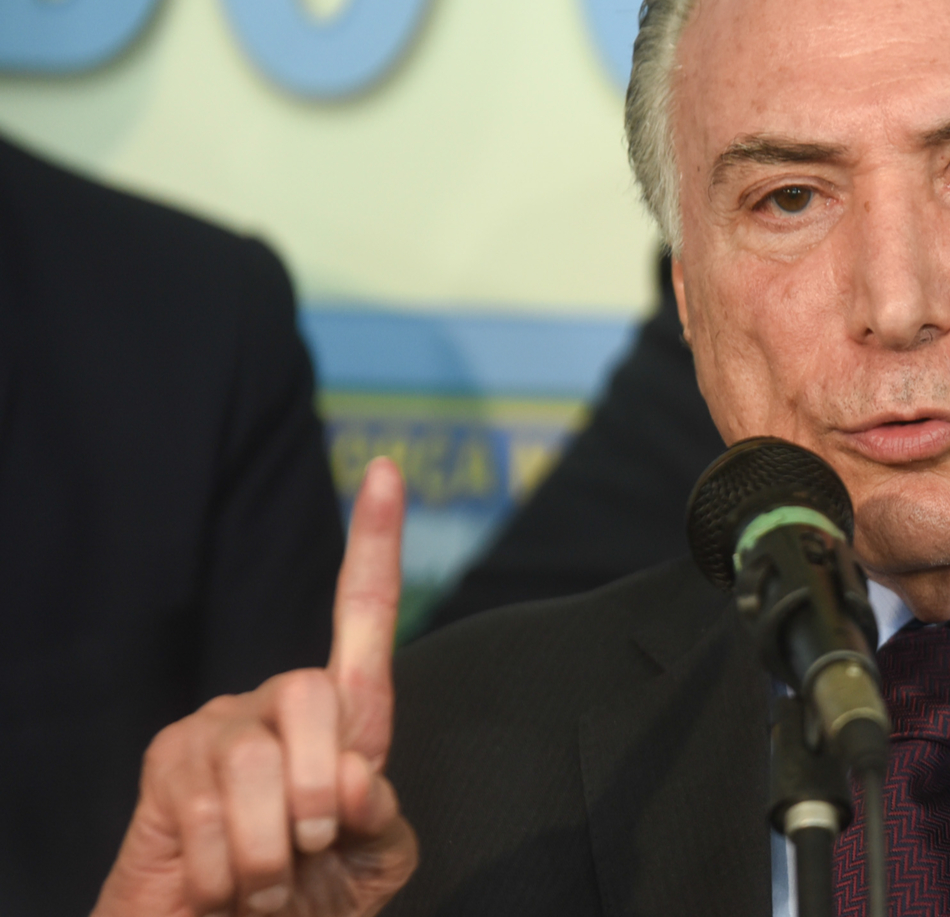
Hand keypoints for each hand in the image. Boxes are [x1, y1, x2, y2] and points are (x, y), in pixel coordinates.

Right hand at [93, 459, 418, 915]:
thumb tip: (354, 773)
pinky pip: (210, 812)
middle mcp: (276, 704)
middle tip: (309, 850)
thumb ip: (379, 812)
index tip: (389, 470)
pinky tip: (224, 883)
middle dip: (321, 791)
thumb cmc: (307, 896)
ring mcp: (216, 727)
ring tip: (266, 879)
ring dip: (273, 853)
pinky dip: (230, 871)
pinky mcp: (167, 764)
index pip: (364, 618)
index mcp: (342, 719)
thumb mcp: (372, 858)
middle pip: (316, 696)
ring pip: (260, 767)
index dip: (377, 544)